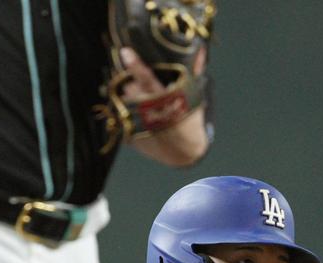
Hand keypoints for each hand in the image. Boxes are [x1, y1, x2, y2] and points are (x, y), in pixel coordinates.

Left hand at [120, 47, 209, 166]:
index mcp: (163, 100)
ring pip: (124, 101)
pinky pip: (121, 116)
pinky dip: (126, 111)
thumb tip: (200, 48)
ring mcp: (136, 125)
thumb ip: (195, 71)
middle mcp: (147, 111)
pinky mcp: (129, 136)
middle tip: (133, 76)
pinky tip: (137, 112)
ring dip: (128, 95)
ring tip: (139, 96)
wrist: (183, 153)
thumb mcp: (193, 96)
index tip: (125, 52)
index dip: (135, 65)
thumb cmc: (189, 120)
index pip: (146, 79)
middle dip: (129, 79)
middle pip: (130, 87)